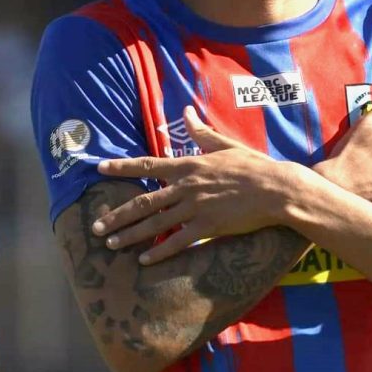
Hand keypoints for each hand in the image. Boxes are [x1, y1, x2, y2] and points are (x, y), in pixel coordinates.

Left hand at [93, 106, 298, 263]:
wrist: (276, 188)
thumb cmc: (252, 165)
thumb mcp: (225, 144)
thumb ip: (201, 132)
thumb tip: (186, 111)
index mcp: (189, 165)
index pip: (148, 164)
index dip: (122, 167)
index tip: (100, 169)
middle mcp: (187, 186)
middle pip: (144, 201)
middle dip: (118, 214)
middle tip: (96, 226)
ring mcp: (196, 208)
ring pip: (155, 224)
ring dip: (130, 235)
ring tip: (111, 244)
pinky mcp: (208, 228)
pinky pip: (178, 242)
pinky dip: (159, 253)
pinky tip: (144, 261)